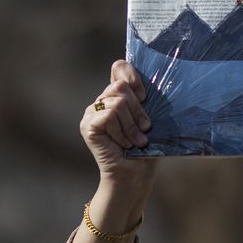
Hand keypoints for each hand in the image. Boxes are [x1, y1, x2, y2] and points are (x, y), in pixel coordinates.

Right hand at [83, 61, 156, 185]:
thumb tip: (154, 82)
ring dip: (132, 125)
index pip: (119, 68)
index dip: (133, 77)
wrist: (135, 175)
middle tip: (145, 129)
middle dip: (138, 110)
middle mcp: (102, 102)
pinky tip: (124, 144)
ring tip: (137, 141)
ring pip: (117, 103)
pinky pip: (108, 116)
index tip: (144, 96)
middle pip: (120, 87)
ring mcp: (92, 113)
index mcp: (117, 96)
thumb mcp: (150, 119)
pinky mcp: (87, 126)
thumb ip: (146, 100)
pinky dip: (122, 132)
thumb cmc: (146, 149)